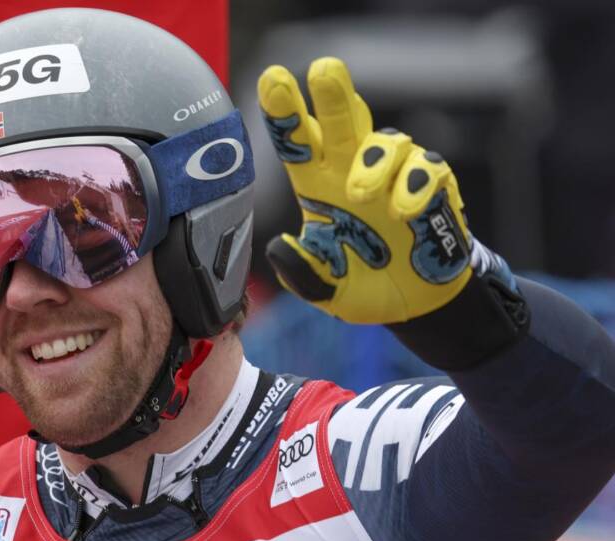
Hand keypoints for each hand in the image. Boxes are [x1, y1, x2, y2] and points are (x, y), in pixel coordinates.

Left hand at [258, 57, 472, 323]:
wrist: (416, 305)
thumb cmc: (363, 287)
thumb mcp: (325, 290)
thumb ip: (301, 274)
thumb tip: (278, 248)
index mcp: (319, 187)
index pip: (299, 143)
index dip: (286, 114)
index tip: (271, 79)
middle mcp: (354, 171)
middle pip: (344, 120)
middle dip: (334, 93)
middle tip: (324, 69)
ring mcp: (395, 175)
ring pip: (387, 142)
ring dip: (373, 162)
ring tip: (360, 194)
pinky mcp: (433, 186)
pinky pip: (426, 169)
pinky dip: (414, 185)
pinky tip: (402, 212)